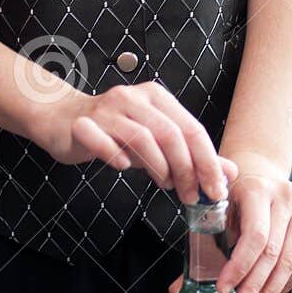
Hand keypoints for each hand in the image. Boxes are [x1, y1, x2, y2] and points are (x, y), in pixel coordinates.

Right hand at [32, 79, 237, 206]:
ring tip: (165, 185)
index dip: (208, 161)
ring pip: (141, 137)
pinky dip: (117, 157)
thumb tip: (229, 172)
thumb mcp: (156, 139)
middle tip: (191, 195)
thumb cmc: (114, 131)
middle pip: (170, 133)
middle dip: (186, 169)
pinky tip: (125, 167)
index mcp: (156, 97)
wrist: (62, 119)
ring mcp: (106, 109)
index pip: (191, 128)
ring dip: (159, 167)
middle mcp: (133, 97)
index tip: (216, 189)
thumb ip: (192, 155)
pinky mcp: (82, 125)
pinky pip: (102, 141)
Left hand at [167, 155, 291, 292]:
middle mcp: (284, 199)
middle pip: (272, 253)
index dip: (240, 266)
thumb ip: (200, 243)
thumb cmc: (234, 190)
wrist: (260, 170)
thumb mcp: (217, 206)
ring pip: (288, 261)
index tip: (223, 289)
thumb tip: (178, 288)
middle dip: (254, 287)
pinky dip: (280, 285)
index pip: (255, 236)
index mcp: (257, 191)